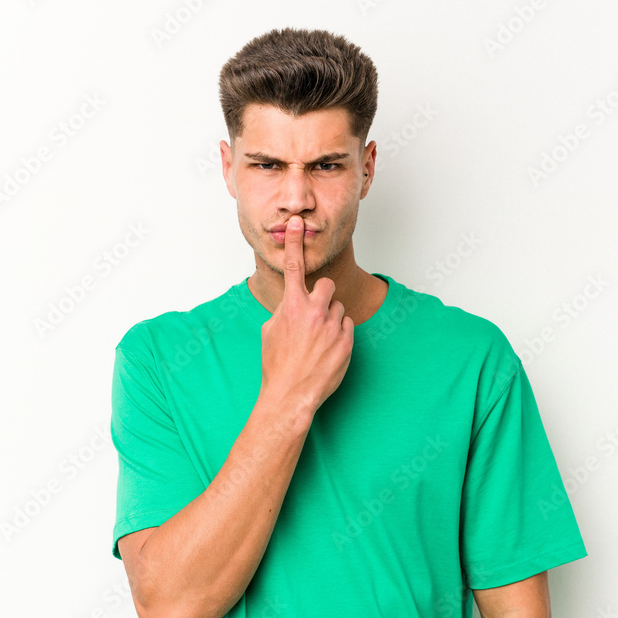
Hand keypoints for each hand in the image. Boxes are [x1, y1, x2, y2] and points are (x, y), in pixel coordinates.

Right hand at [259, 215, 354, 417]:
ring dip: (330, 319)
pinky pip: (347, 326)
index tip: (297, 222)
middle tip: (314, 315)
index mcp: (291, 306)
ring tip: (318, 342)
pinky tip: (327, 351)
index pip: (292, 266)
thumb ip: (284, 310)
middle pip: (327, 286)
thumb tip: (292, 304)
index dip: (294, 243)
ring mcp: (332, 326)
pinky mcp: (346, 340)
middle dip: (322, 296)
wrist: (291, 394)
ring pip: (337, 308)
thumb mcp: (270, 332)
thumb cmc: (277, 365)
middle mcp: (314, 311)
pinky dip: (339, 335)